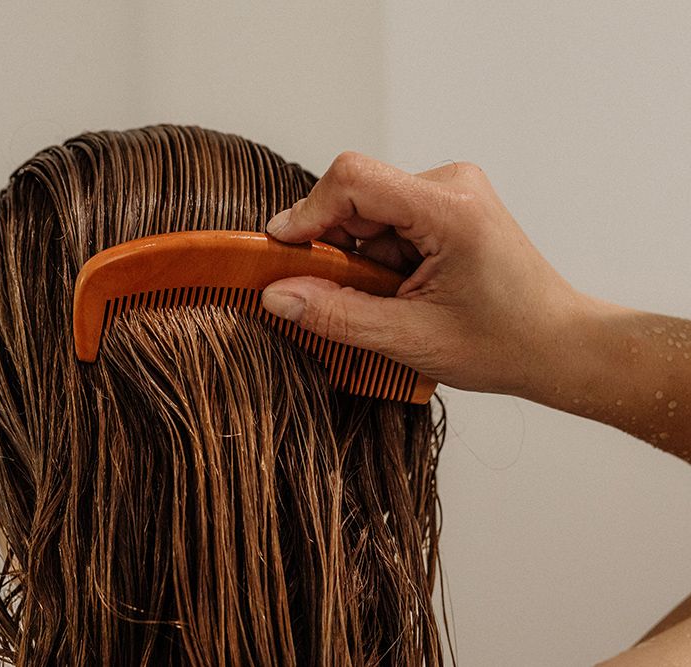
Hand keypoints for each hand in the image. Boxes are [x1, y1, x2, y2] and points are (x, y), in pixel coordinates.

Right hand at [261, 152, 585, 395]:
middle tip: (335, 295)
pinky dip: (374, 257)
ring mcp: (449, 192)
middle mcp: (450, 185)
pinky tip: (396, 289)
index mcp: (450, 208)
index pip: (354, 179)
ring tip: (385, 300)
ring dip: (356, 257)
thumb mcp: (411, 338)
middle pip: (355, 194)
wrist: (557, 345)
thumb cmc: (504, 343)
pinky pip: (383, 220)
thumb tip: (276, 295)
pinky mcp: (444, 206)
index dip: (307, 213)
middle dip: (333, 246)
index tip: (281, 253)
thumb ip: (337, 315)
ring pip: (365, 211)